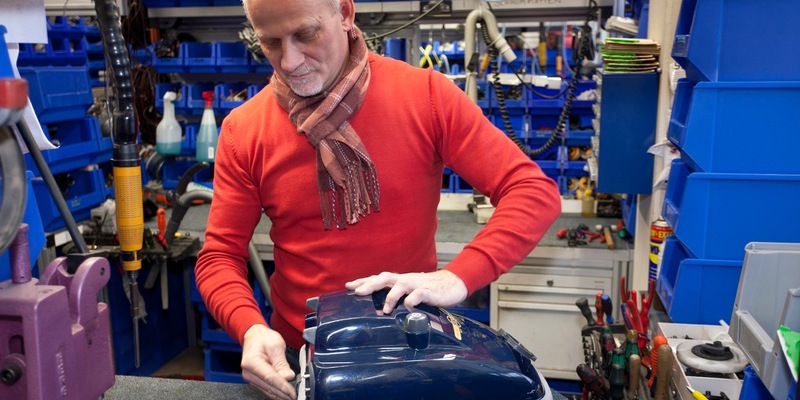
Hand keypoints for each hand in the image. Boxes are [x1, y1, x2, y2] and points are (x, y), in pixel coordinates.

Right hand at [240, 324, 296, 399]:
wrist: (255, 336)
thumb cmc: (263, 338)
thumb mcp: (275, 345)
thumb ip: (281, 363)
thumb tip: (288, 377)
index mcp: (251, 362)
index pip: (270, 378)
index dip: (283, 387)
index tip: (293, 393)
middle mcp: (249, 373)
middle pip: (269, 387)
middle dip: (284, 393)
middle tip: (296, 396)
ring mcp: (251, 378)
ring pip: (268, 390)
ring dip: (281, 395)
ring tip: (292, 397)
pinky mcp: (255, 380)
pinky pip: (267, 389)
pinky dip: (277, 392)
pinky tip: (285, 395)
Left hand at [345, 270, 467, 313]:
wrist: (453, 284)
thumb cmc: (428, 290)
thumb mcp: (410, 293)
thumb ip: (396, 298)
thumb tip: (379, 310)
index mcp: (399, 280)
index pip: (378, 279)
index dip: (363, 281)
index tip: (347, 286)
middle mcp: (406, 280)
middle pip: (385, 277)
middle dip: (370, 284)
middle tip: (357, 292)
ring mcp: (417, 284)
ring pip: (401, 284)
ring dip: (391, 296)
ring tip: (384, 309)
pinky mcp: (430, 291)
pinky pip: (420, 294)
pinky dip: (413, 300)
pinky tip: (408, 307)